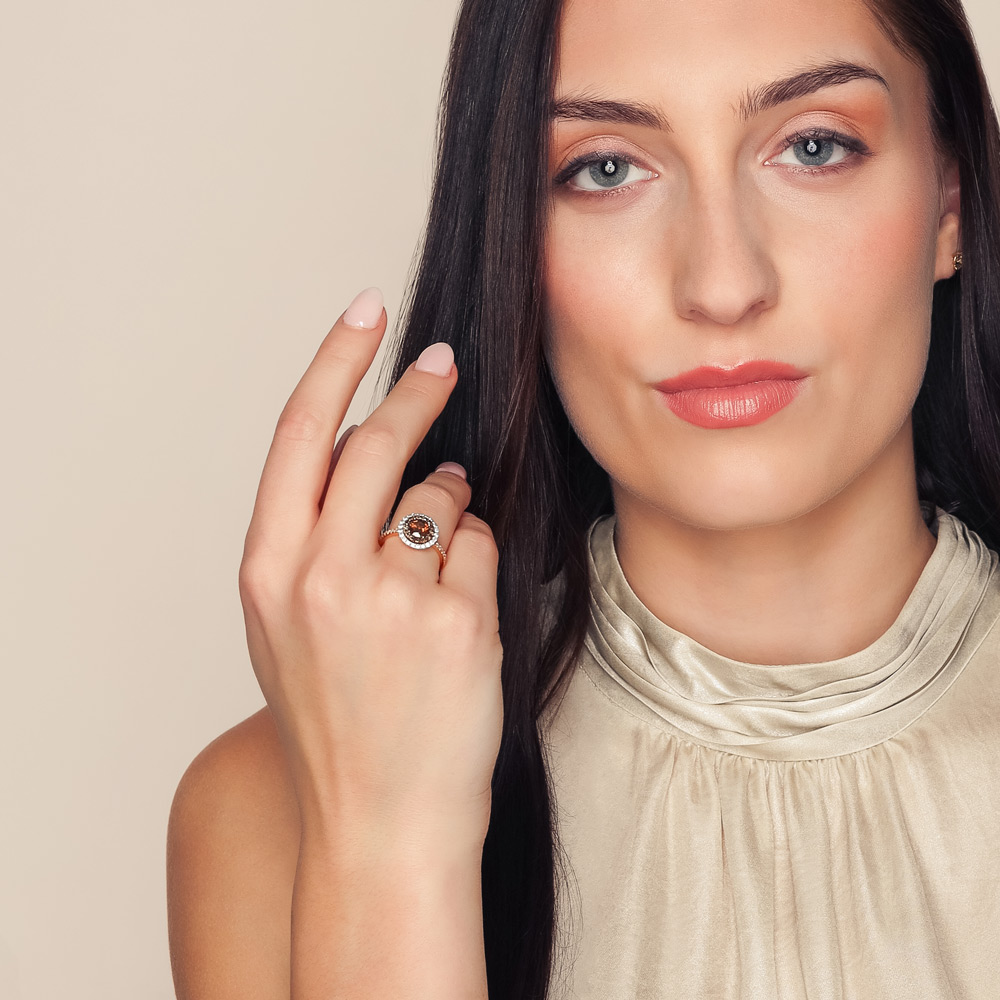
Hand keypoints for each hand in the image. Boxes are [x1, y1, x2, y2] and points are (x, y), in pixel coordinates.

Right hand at [238, 287, 502, 856]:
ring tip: (435, 576)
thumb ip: (317, 537)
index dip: (335, 362)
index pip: (300, 435)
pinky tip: (462, 618)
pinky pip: (483, 549)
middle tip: (445, 362)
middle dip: (417, 391)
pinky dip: (480, 565)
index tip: (367, 311)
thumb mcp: (290, 627)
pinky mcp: (456, 622)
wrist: (380, 824)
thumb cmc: (339, 722)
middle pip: (378, 443)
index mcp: (268, 572)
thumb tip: (381, 452)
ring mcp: (389, 599)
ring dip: (451, 512)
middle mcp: (319, 576)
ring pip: (441, 499)